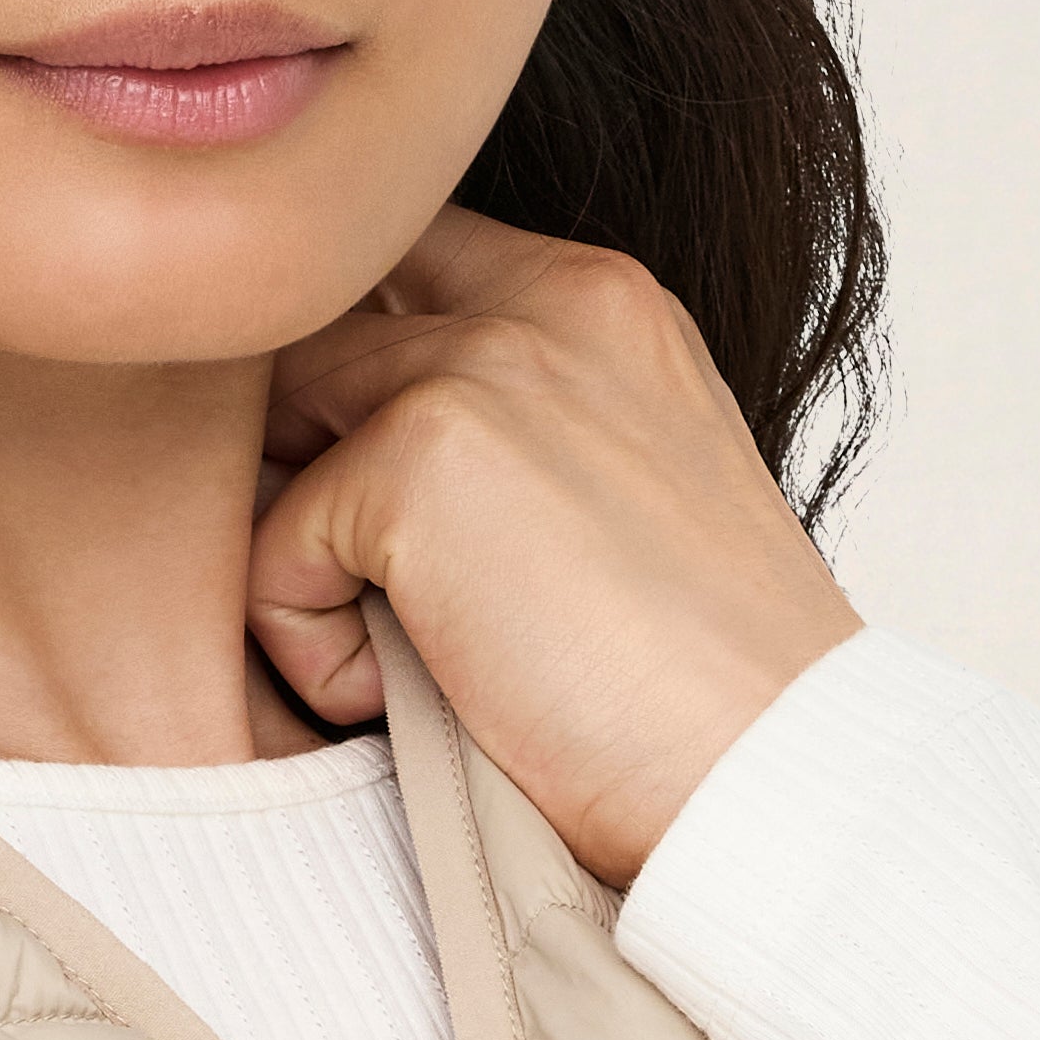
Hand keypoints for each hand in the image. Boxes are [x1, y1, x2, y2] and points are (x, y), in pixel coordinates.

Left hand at [248, 209, 854, 883]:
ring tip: (422, 661)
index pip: (399, 262)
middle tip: (392, 615)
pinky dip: (318, 661)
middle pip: (313, 345)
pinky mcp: (418, 462)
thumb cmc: (702, 689)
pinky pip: (272, 558)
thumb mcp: (625, 497)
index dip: (349, 387)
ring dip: (314, 575)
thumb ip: (512, 428)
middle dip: (309, 486)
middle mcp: (543, 301)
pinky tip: (419, 701)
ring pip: (274, 444)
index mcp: (603, 300)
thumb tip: (333, 445)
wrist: (767, 778)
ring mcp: (480, 367)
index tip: (395, 529)